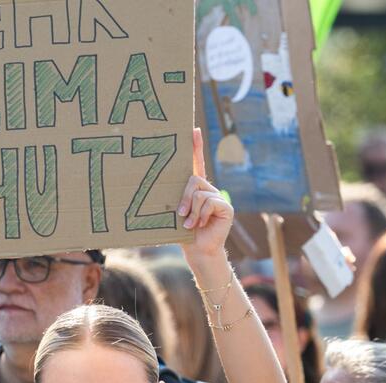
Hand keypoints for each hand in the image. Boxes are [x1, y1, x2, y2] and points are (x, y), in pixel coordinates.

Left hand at [179, 128, 233, 260]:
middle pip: (193, 180)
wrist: (197, 250)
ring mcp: (218, 197)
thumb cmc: (182, 233)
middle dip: (184, 198)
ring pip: (200, 193)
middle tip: (180, 214)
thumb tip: (160, 186)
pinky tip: (201, 224)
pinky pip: (209, 202)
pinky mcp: (226, 207)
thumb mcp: (176, 212)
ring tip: (190, 224)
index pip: (196, 163)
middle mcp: (208, 190)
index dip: (195, 146)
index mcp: (196, 189)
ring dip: (191, 210)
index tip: (193, 129)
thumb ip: (176, 198)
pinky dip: (201, 214)